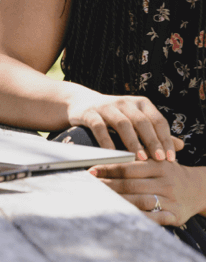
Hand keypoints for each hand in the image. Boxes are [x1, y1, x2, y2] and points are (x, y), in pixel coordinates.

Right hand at [66, 91, 180, 161]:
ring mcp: (106, 106)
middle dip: (152, 141)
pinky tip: (113, 154)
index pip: (158, 120)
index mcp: (140, 103)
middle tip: (159, 159)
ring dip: (133, 142)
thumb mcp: (136, 121)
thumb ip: (156, 133)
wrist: (81, 103)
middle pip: (142, 121)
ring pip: (123, 123)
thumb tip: (180, 146)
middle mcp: (124, 102)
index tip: (171, 158)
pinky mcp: (89, 113)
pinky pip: (99, 127)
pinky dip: (107, 141)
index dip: (165, 139)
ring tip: (140, 158)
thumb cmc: (115, 117)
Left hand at [90, 159, 205, 226]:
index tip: (90, 170)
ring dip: (118, 201)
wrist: (198, 189)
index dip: (107, 169)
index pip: (127, 167)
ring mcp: (170, 199)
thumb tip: (102, 154)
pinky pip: (155, 218)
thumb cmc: (167, 172)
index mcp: (158, 165)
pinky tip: (122, 214)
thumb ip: (133, 158)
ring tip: (100, 199)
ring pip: (140, 201)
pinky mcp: (175, 215)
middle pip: (130, 185)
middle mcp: (165, 182)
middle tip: (89, 186)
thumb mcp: (155, 160)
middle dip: (107, 185)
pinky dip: (138, 217)